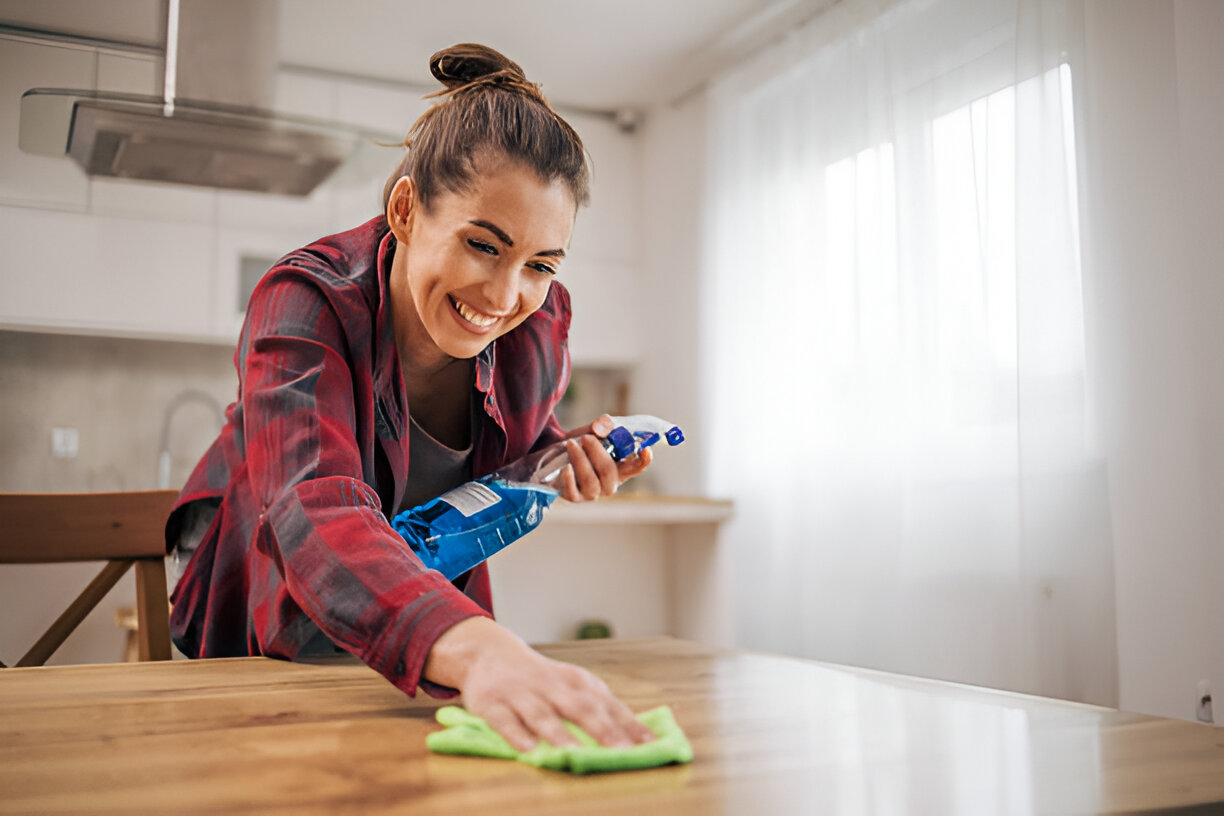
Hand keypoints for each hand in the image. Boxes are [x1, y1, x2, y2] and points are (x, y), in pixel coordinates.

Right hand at [423, 616, 654, 750]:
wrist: (487, 653)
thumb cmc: (539, 677)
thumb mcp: (570, 683)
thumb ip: (598, 704)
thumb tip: (637, 734)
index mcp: (575, 681)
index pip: (607, 703)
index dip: (629, 724)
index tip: (651, 744)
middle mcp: (551, 686)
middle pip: (580, 707)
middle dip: (602, 729)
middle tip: (622, 751)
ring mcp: (521, 694)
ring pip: (543, 715)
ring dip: (560, 735)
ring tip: (577, 754)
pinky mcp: (491, 704)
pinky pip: (505, 721)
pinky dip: (516, 735)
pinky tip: (529, 750)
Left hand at [557, 414, 652, 502]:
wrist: (554, 457)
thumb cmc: (581, 445)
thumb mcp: (592, 431)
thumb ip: (601, 425)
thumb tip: (600, 427)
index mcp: (620, 467)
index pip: (637, 466)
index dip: (643, 460)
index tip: (645, 449)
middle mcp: (609, 483)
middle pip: (609, 472)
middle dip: (597, 452)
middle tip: (586, 438)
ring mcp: (592, 492)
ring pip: (591, 481)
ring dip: (580, 459)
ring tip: (571, 444)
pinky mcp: (574, 497)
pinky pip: (573, 493)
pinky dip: (569, 479)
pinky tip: (566, 467)